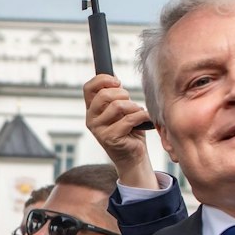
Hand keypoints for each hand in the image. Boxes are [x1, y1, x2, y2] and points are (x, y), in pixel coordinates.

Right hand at [83, 73, 159, 189]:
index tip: (117, 82)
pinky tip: (145, 119)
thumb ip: (115, 96)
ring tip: (138, 112)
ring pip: (118, 106)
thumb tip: (116, 80)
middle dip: (123, 94)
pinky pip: (128, 119)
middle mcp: (91, 119)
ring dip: (133, 107)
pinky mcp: (109, 138)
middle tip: (131, 103)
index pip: (89, 88)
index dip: (103, 79)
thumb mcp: (120, 109)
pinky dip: (141, 116)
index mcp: (91, 109)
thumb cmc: (128, 130)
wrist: (133, 155)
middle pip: (104, 95)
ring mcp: (98, 130)